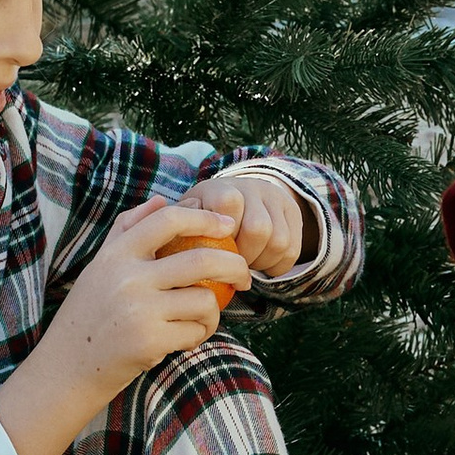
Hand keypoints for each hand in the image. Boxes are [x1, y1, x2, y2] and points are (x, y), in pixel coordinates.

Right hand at [0, 198, 252, 454]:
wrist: (66, 367)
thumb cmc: (88, 315)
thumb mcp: (99, 267)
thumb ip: (126, 230)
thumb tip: (161, 200)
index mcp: (116, 253)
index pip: (168, 220)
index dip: (205, 218)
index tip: (228, 227)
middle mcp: (127, 277)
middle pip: (202, 259)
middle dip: (235, 266)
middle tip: (244, 276)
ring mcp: (139, 310)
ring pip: (205, 299)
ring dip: (214, 312)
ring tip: (201, 319)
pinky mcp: (149, 341)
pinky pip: (196, 331)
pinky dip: (198, 335)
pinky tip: (185, 337)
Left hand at [177, 169, 308, 280]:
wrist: (243, 196)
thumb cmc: (202, 215)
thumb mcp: (186, 213)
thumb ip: (173, 220)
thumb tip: (160, 222)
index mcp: (222, 186)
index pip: (228, 205)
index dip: (225, 234)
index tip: (212, 252)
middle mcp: (253, 187)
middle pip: (259, 229)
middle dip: (245, 256)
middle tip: (231, 268)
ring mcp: (277, 200)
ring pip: (279, 241)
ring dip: (262, 262)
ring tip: (245, 268)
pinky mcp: (294, 214)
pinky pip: (292, 250)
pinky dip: (276, 266)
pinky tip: (261, 267)